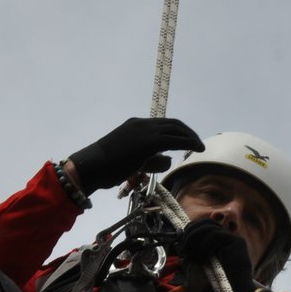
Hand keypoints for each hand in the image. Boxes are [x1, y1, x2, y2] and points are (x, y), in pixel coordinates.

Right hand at [67, 117, 202, 192]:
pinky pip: (174, 139)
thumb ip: (151, 159)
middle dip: (188, 133)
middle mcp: (142, 124)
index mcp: (136, 125)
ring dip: (190, 137)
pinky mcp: (148, 142)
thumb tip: (169, 160)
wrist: (91, 166)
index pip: (163, 124)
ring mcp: (145, 131)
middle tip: (197, 144)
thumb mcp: (131, 160)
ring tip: (199, 147)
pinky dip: (188, 142)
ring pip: (175, 129)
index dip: (178, 131)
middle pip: (173, 124)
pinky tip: (196, 148)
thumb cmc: (106, 167)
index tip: (187, 141)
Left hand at [175, 218, 254, 291]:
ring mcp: (232, 239)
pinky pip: (217, 235)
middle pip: (205, 223)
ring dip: (195, 238)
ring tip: (192, 256)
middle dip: (190, 233)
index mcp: (216, 243)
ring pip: (210, 226)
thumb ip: (190, 253)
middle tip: (184, 249)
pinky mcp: (238, 243)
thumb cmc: (215, 288)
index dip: (189, 232)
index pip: (202, 226)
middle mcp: (225, 239)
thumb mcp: (195, 267)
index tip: (181, 246)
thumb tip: (179, 241)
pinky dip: (205, 245)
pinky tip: (202, 260)